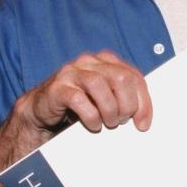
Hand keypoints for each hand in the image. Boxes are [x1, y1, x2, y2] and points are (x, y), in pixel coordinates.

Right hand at [14, 51, 151, 136]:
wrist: (42, 110)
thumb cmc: (78, 105)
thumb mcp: (104, 98)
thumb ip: (122, 98)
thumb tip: (143, 117)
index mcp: (105, 61)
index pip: (133, 76)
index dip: (143, 102)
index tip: (143, 124)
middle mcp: (89, 62)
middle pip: (121, 78)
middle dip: (127, 105)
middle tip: (122, 121)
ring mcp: (71, 73)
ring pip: (100, 85)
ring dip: (110, 110)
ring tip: (109, 123)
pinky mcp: (57, 88)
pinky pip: (79, 100)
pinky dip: (91, 116)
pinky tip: (93, 124)